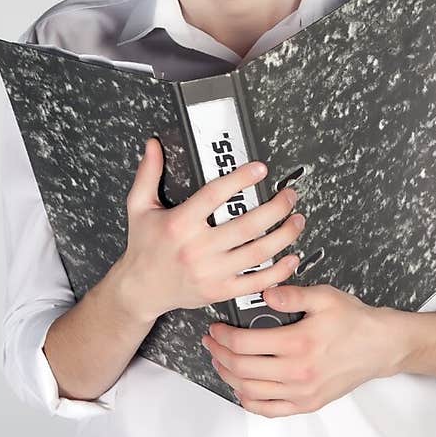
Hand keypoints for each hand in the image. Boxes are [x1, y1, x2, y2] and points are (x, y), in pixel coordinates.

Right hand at [118, 139, 305, 321]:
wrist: (141, 290)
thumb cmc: (143, 247)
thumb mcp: (139, 207)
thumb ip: (148, 174)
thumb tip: (153, 146)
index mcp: (179, 224)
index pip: (215, 195)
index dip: (241, 179)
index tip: (260, 169)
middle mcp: (197, 248)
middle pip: (247, 225)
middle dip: (276, 207)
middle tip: (289, 195)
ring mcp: (211, 272)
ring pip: (258, 252)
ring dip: (284, 235)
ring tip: (296, 220)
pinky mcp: (221, 290)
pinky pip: (257, 281)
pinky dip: (279, 270)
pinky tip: (291, 257)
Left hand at [201, 281, 403, 415]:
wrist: (381, 347)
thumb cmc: (355, 322)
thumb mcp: (324, 297)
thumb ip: (292, 294)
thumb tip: (266, 292)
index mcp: (298, 343)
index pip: (244, 343)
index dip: (222, 336)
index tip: (216, 329)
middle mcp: (298, 372)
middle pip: (241, 368)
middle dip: (219, 354)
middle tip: (212, 344)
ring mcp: (302, 392)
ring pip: (250, 391)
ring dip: (228, 376)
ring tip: (222, 362)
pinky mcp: (307, 403)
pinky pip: (269, 410)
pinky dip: (249, 401)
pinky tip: (242, 388)